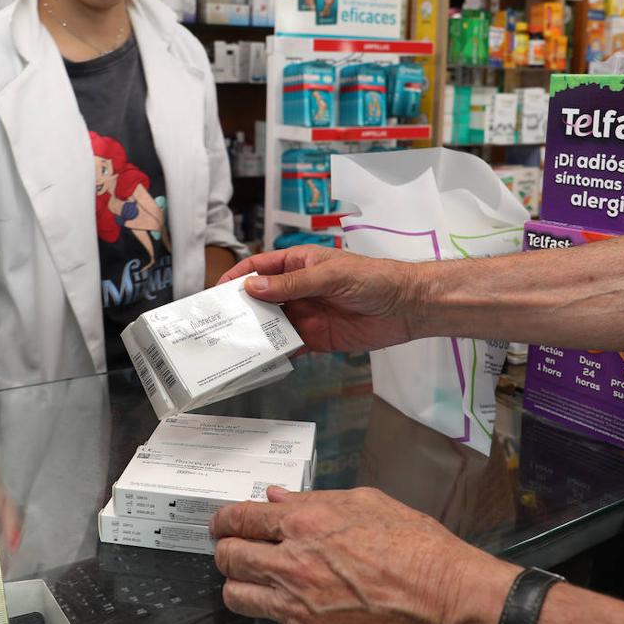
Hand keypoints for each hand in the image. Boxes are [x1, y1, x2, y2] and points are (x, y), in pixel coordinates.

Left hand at [209, 486, 518, 623]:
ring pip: (237, 595)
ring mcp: (298, 602)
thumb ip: (312, 499)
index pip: (240, 518)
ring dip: (238, 583)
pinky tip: (283, 598)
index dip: (224, 519)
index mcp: (305, 522)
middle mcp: (293, 562)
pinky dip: (268, 609)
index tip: (221, 522)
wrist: (444, 595)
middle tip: (232, 548)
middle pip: (229, 557)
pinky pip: (268, 619)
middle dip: (226, 550)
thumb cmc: (415, 546)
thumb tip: (277, 497)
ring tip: (249, 578)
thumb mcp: (365, 503)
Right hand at [218, 246, 420, 352]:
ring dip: (256, 332)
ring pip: (271, 324)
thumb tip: (253, 287)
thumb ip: (291, 284)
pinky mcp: (316, 338)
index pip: (259, 268)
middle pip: (260, 298)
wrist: (406, 306)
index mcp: (298, 264)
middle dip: (241, 309)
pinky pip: (289, 345)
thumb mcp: (329, 276)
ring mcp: (306, 314)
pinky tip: (263, 359)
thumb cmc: (373, 278)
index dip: (237, 278)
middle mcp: (297, 289)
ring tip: (234, 344)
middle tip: (219, 323)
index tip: (217, 292)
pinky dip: (276, 352)